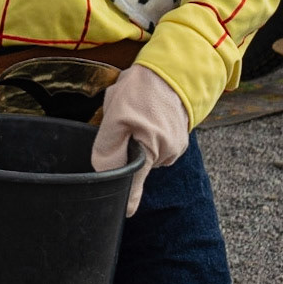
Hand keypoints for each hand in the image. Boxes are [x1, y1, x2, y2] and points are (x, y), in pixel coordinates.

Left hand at [90, 65, 190, 215]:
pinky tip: (147, 114)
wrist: (173, 69)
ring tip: (136, 113)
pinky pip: (156, 143)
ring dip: (136, 137)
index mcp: (151, 150)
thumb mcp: (116, 114)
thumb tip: (104, 172)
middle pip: (138, 164)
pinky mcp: (178, 138)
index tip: (125, 214)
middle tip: (124, 121)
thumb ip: (109, 147)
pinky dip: (147, 133)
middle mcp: (167, 153)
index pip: (135, 183)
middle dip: (126, 148)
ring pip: (146, 151)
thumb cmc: (143, 90)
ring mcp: (175, 146)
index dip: (128, 198)